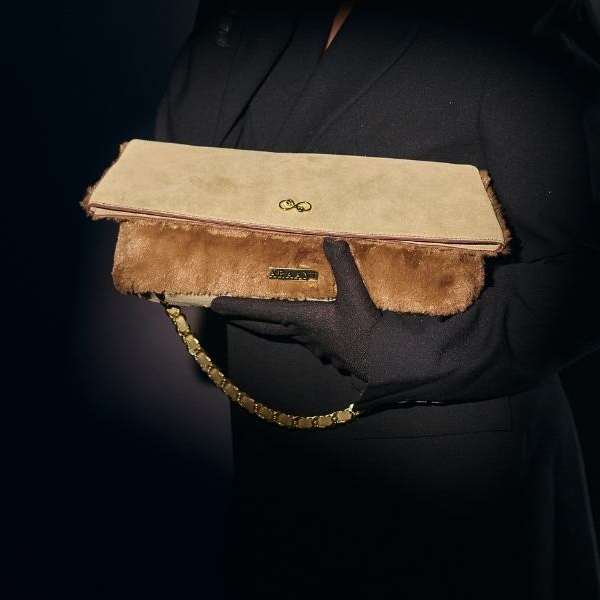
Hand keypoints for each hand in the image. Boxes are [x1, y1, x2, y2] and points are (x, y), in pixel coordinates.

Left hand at [209, 237, 383, 382]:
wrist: (385, 361)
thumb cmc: (366, 329)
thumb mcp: (355, 293)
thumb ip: (342, 265)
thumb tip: (330, 239)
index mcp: (302, 318)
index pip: (261, 312)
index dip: (237, 307)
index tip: (215, 305)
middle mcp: (302, 333)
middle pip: (264, 327)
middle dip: (243, 319)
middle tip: (225, 312)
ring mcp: (314, 345)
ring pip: (281, 333)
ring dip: (266, 325)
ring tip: (258, 317)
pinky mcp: (328, 351)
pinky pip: (302, 338)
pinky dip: (293, 330)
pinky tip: (303, 327)